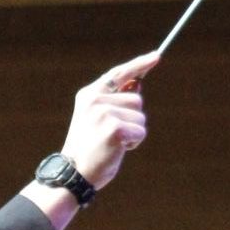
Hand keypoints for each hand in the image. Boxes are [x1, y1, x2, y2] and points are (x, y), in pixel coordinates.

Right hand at [60, 51, 158, 188]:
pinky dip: (134, 143)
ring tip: (112, 143)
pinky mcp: (115, 128)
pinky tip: (117, 149)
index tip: (157, 56)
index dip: (139, 64)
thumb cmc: (88, 148)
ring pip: (140, 117)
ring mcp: (105, 113)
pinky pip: (141, 132)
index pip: (118, 74)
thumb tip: (138, 85)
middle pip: (137, 100)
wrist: (73, 173)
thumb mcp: (97, 119)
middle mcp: (95, 100)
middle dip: (133, 119)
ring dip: (134, 132)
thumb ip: (116, 102)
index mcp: (89, 95)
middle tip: (111, 135)